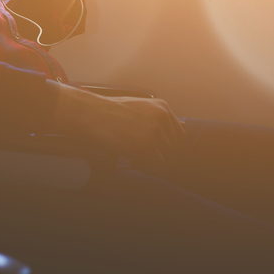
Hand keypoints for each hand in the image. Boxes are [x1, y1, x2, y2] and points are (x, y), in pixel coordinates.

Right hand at [52, 83, 184, 174]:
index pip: (178, 133)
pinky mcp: (145, 146)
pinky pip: (158, 166)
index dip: (164, 143)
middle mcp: (163, 117)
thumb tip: (183, 126)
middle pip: (174, 147)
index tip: (149, 145)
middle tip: (136, 149)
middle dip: (158, 152)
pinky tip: (133, 158)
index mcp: (162, 107)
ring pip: (166, 157)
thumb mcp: (139, 108)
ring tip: (131, 150)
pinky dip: (148, 166)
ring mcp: (155, 132)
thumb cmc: (109, 111)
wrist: (90, 113)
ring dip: (150, 159)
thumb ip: (159, 119)